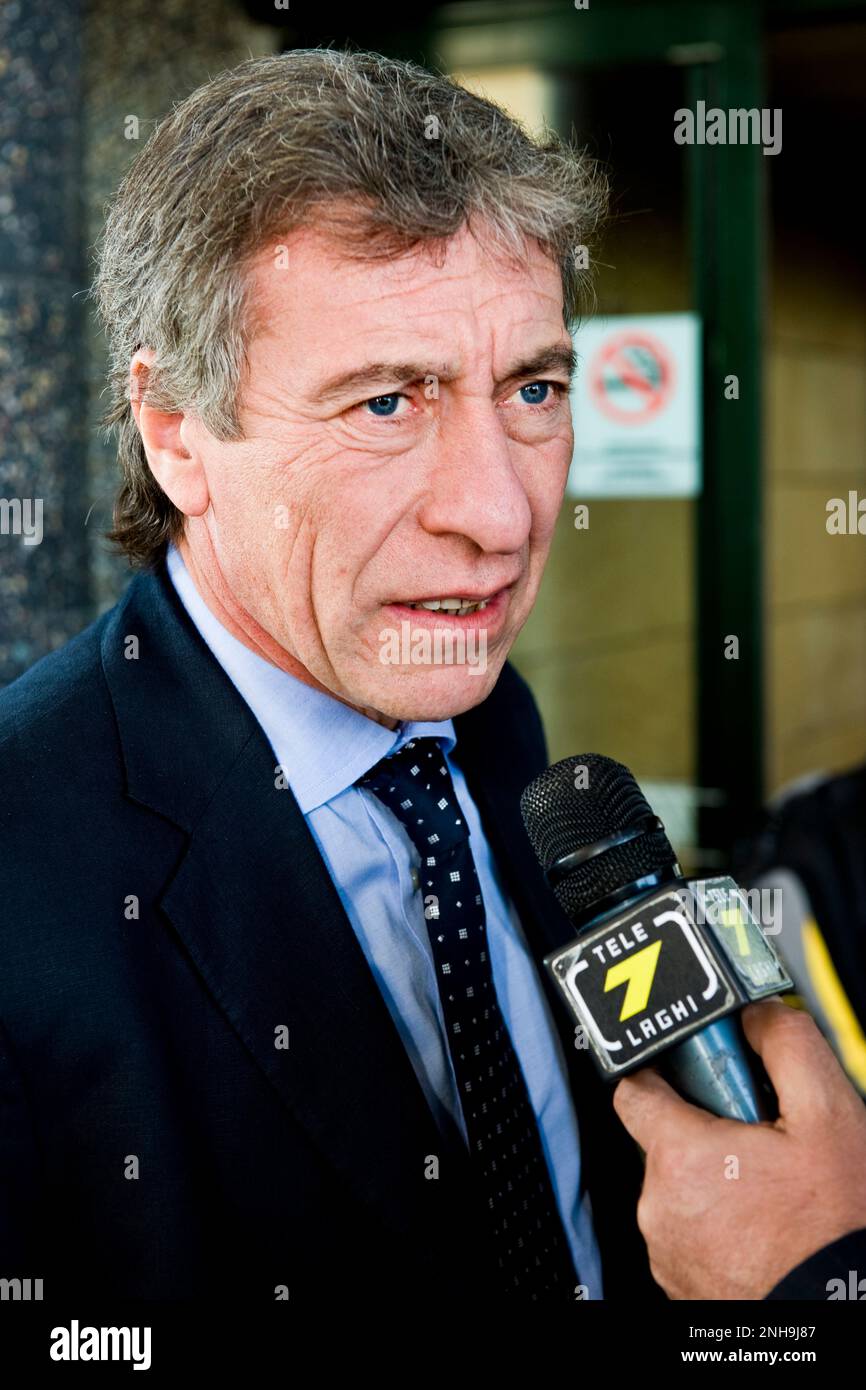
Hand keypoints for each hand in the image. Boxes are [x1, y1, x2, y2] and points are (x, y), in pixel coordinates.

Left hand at [612, 998, 865, 1298]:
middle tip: (762, 1138)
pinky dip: (721, 1225)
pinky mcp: (683, 1287)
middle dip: (709, 1129)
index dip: (668, 1069)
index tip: (702, 1068)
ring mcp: (669, 1253)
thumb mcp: (828, 1115)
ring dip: (717, 1181)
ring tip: (773, 1189)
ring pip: (681, 1190)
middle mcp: (660, 1208)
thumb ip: (786, 1045)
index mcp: (679, 1158)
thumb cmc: (835, 1231)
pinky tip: (767, 1225)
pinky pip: (692, 1234)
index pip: (634, 1087)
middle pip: (665, 1140)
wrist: (848, 1313)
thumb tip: (758, 1015)